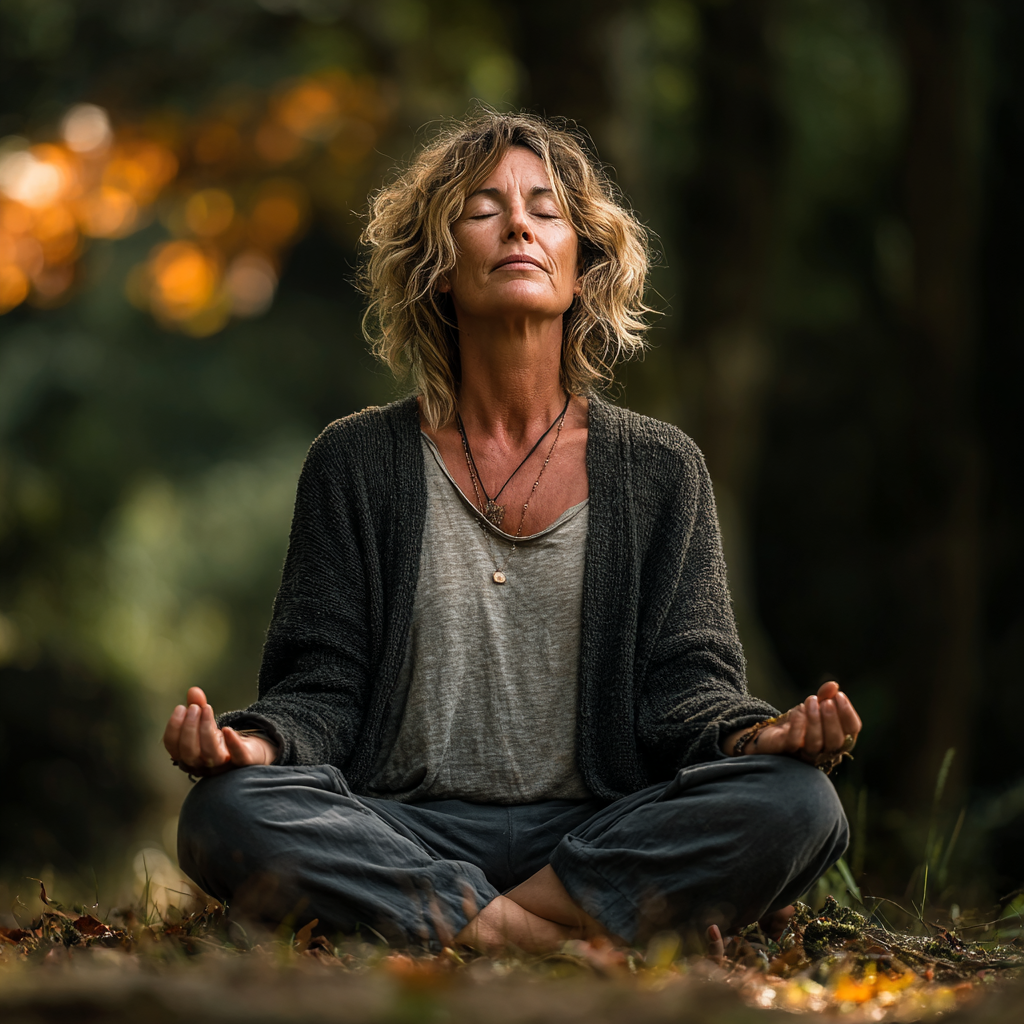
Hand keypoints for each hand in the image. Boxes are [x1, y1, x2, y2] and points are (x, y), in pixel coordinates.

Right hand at [163, 686, 277, 776]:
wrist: (246, 755)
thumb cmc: (220, 741)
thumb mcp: (207, 723)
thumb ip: (198, 707)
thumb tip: (193, 690)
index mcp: (188, 756)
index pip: (174, 747)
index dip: (174, 727)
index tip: (181, 707)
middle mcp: (202, 765)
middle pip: (189, 752)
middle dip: (189, 728)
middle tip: (194, 708)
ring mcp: (221, 767)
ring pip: (210, 754)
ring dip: (205, 730)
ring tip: (206, 708)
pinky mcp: (242, 764)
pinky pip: (237, 756)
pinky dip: (232, 743)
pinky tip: (227, 729)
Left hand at [724, 681, 862, 763]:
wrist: (770, 734)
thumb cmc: (797, 723)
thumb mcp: (812, 707)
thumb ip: (824, 697)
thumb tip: (834, 685)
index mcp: (837, 739)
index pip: (851, 731)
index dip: (848, 714)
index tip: (839, 695)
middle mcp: (825, 751)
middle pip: (836, 741)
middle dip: (831, 719)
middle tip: (824, 702)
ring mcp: (806, 754)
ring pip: (816, 744)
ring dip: (814, 720)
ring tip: (809, 701)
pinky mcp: (787, 752)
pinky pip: (795, 742)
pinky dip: (797, 726)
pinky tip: (797, 711)